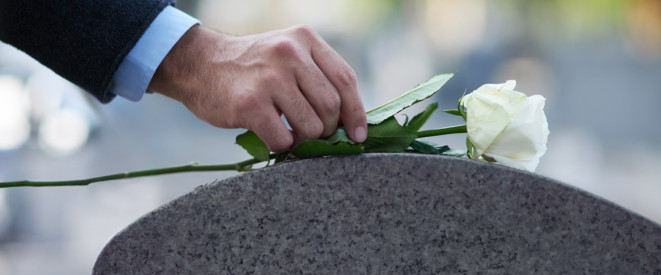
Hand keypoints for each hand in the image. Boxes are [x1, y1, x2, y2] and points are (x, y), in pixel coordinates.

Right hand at [148, 25, 366, 151]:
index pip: (346, 79)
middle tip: (312, 134)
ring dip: (304, 140)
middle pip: (331, 106)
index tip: (358, 134)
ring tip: (290, 134)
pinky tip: (273, 137)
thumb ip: (316, 76)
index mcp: (305, 39)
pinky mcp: (250, 103)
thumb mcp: (287, 54)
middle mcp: (290, 53)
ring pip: (311, 126)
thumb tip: (350, 120)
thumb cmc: (250, 68)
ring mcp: (269, 77)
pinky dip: (282, 147)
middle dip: (327, 129)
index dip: (356, 112)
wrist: (198, 64)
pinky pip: (283, 139)